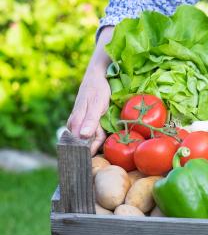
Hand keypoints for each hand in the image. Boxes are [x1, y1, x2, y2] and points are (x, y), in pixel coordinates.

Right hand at [67, 27, 113, 154]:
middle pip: (84, 142)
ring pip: (87, 138)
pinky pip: (91, 132)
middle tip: (103, 157)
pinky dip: (97, 138)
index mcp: (77, 121)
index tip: (96, 160)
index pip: (81, 143)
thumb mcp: (96, 104)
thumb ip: (90, 120)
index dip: (89, 151)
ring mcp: (81, 121)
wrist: (98, 74)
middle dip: (92, 150)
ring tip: (105, 152)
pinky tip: (103, 143)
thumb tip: (83, 136)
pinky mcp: (87, 119)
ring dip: (95, 145)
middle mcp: (77, 123)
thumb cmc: (97, 88)